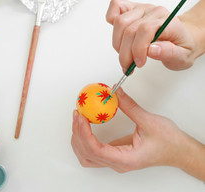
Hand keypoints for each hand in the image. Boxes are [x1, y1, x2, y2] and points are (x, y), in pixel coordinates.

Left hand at [71, 87, 204, 179]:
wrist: (179, 151)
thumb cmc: (169, 142)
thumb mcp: (148, 121)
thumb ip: (129, 106)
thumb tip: (114, 92)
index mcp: (125, 159)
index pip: (96, 150)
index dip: (84, 133)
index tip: (81, 116)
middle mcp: (117, 163)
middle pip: (87, 154)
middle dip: (77, 133)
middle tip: (77, 114)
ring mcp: (115, 161)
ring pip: (87, 156)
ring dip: (78, 138)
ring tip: (79, 120)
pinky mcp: (115, 155)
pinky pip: (93, 151)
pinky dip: (84, 139)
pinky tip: (85, 126)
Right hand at [105, 0, 204, 70]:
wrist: (182, 36)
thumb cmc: (181, 46)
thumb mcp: (183, 57)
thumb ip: (169, 53)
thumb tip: (151, 50)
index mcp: (168, 22)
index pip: (146, 30)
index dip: (137, 49)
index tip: (138, 63)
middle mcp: (153, 12)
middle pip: (129, 29)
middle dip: (125, 52)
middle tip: (128, 66)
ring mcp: (141, 9)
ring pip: (119, 22)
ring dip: (117, 43)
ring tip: (125, 54)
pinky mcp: (131, 8)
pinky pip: (115, 6)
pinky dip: (111, 20)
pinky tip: (119, 35)